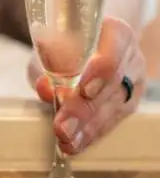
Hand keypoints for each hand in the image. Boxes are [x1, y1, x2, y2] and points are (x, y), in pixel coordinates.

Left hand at [28, 16, 144, 153]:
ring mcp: (132, 82)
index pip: (113, 52)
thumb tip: (45, 87)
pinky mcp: (128, 104)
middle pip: (111, 85)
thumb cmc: (69, 40)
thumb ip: (48, 61)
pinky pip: (111, 122)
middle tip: (63, 128)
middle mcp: (130, 57)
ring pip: (112, 108)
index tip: (83, 91)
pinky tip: (74, 144)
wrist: (92, 43)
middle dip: (84, 110)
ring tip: (65, 142)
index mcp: (115, 32)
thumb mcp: (54, 41)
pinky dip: (90, 135)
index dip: (100, 73)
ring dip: (86, 129)